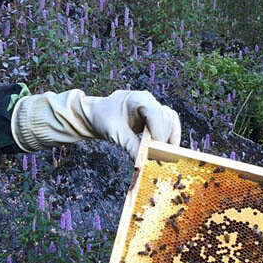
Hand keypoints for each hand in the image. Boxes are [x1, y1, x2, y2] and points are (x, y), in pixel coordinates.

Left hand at [11, 88, 180, 158]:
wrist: (90, 113)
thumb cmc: (98, 118)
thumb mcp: (110, 131)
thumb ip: (128, 144)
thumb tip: (142, 163)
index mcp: (137, 99)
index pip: (156, 114)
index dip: (159, 133)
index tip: (158, 151)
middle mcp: (148, 102)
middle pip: (169, 119)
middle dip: (169, 139)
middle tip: (166, 160)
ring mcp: (153, 110)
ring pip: (172, 124)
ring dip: (171, 142)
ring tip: (166, 161)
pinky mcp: (153, 121)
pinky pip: (167, 130)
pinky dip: (168, 143)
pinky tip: (164, 159)